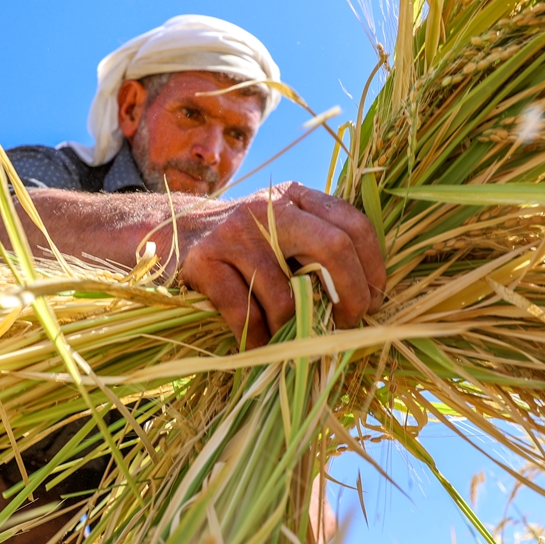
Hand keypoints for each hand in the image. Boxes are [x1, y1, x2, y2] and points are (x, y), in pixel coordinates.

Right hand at [177, 182, 384, 348]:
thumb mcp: (282, 230)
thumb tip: (369, 296)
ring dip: (296, 329)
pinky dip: (259, 339)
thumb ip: (318, 246)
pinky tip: (263, 346)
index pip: (353, 224)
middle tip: (348, 325)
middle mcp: (268, 209)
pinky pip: (244, 313)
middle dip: (350, 296)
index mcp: (296, 197)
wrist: (171, 233)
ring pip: (286, 294)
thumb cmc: (242, 244)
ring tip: (296, 341)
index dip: (373, 267)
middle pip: (332, 248)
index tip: (374, 302)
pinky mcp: (204, 262)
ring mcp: (234, 234)